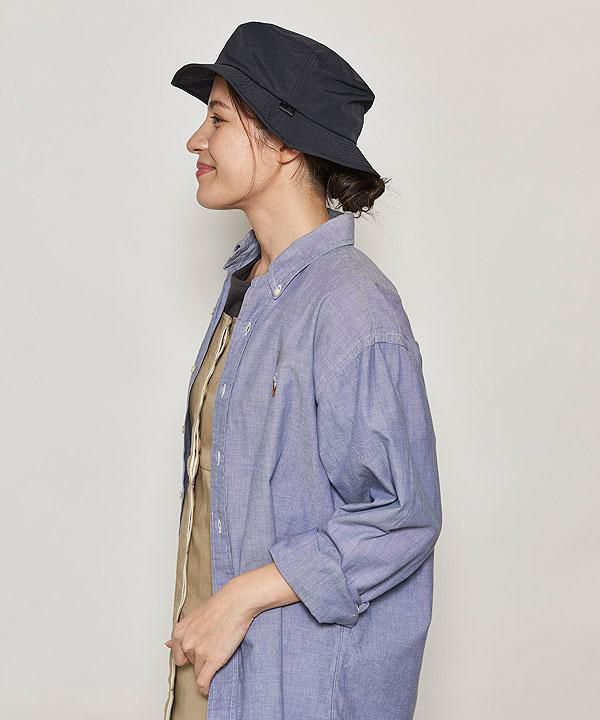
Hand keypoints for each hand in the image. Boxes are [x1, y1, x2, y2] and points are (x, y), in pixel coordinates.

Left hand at [165, 578, 254, 696]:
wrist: (237, 601)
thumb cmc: (220, 605)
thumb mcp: (195, 615)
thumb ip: (183, 632)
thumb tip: (168, 644)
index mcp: (180, 631)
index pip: (178, 654)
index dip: (189, 654)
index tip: (196, 655)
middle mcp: (186, 642)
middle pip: (190, 663)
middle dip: (199, 659)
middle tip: (212, 649)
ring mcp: (199, 652)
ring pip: (199, 672)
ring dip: (207, 670)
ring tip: (218, 659)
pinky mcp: (213, 659)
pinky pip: (203, 682)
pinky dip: (205, 688)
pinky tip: (209, 688)